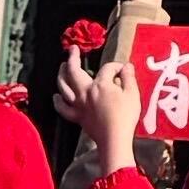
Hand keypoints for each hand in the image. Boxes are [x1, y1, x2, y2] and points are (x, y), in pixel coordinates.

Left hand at [58, 46, 141, 174]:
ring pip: (64, 87)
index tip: (123, 70)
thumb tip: (127, 66)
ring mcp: (79, 105)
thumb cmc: (125, 116)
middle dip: (73, 58)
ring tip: (61, 67)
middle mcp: (86, 92)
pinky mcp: (77, 117)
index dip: (116, 67)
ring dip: (61, 75)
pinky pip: (63, 108)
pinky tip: (56, 96)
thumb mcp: (132, 94)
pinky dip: (58, 101)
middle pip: (74, 72)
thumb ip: (129, 78)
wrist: (114, 139)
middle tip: (72, 49)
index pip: (107, 69)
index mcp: (101, 85)